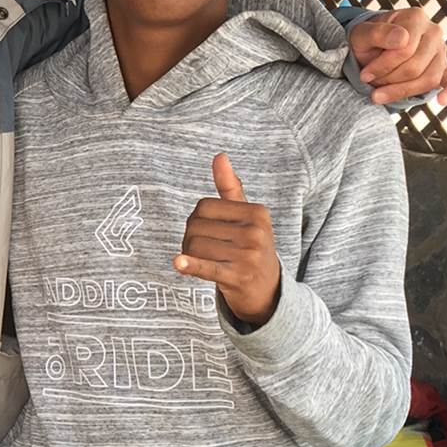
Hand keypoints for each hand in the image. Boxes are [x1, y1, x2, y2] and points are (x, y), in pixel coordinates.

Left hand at [176, 153, 279, 326]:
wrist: (268, 290)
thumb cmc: (251, 246)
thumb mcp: (246, 216)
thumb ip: (230, 188)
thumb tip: (219, 156)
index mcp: (257, 213)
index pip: (203, 206)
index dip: (195, 219)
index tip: (206, 232)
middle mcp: (255, 232)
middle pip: (196, 227)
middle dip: (190, 239)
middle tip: (204, 251)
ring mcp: (249, 256)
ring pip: (195, 248)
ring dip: (190, 257)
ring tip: (204, 262)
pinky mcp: (238, 277)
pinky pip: (207, 268)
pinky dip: (191, 266)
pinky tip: (179, 263)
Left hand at [348, 6, 446, 106]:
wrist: (372, 47)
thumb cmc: (368, 40)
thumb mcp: (363, 34)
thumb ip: (378, 33)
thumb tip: (402, 39)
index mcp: (415, 17)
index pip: (404, 50)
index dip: (382, 66)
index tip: (364, 75)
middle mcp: (433, 31)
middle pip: (415, 67)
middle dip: (388, 80)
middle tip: (370, 82)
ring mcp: (441, 51)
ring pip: (429, 79)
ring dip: (401, 91)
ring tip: (379, 94)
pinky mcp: (444, 69)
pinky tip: (441, 100)